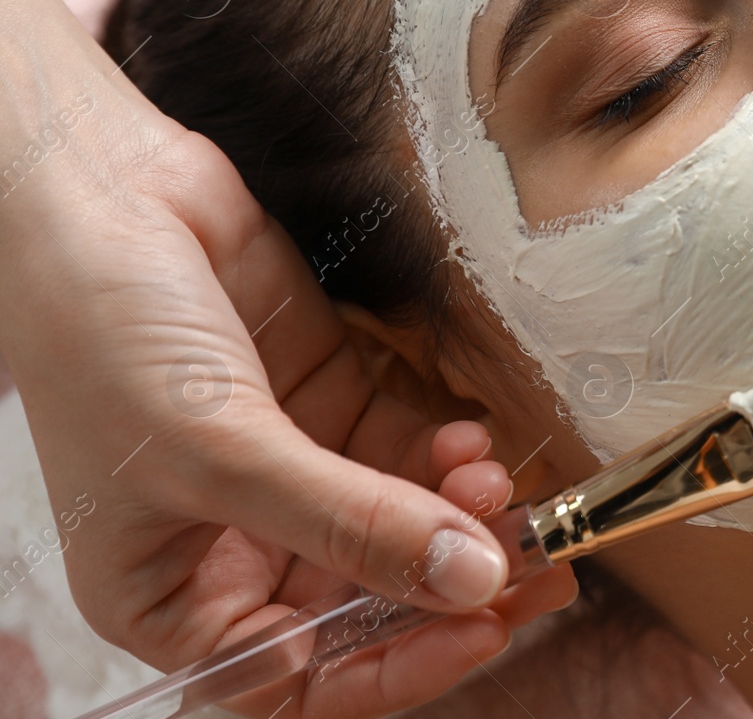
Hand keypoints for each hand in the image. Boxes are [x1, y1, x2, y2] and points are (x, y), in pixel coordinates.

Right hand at [0, 0, 575, 717]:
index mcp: (172, 597)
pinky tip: (473, 442)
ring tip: (500, 486)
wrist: (99, 193)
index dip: (398, 665)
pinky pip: (406, 451)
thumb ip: (354, 524)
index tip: (483, 629)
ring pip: (401, 523)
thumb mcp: (223, 452)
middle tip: (541, 567)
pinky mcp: (328, 398)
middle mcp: (235, 544)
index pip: (301, 675)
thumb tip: (472, 582)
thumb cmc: (105, 336)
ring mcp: (290, 469)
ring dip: (460, 515)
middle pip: (369, 601)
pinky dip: (447, 455)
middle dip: (453, 585)